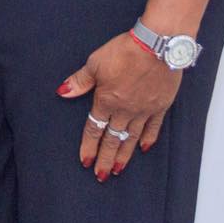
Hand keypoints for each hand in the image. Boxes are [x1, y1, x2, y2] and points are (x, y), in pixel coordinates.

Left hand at [59, 31, 182, 180]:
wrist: (157, 46)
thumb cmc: (124, 51)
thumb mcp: (95, 63)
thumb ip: (80, 81)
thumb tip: (62, 92)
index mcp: (106, 101)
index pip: (95, 129)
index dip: (89, 146)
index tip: (85, 162)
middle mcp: (125, 110)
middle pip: (112, 139)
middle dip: (105, 158)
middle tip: (101, 176)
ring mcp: (144, 110)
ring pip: (132, 138)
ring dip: (124, 155)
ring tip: (118, 170)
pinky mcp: (161, 106)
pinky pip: (153, 128)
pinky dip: (148, 139)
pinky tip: (143, 149)